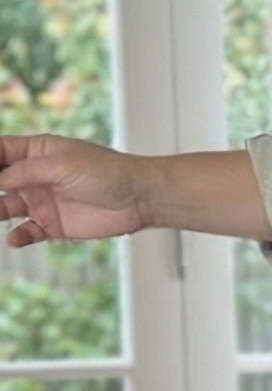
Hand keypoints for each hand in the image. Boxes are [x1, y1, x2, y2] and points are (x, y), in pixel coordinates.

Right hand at [0, 135, 150, 247]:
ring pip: (5, 207)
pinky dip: (18, 236)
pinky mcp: (54, 225)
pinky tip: (15, 238)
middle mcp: (34, 177)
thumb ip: (26, 172)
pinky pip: (28, 232)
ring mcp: (42, 201)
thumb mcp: (61, 164)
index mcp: (35, 152)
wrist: (139, 198)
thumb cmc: (106, 171)